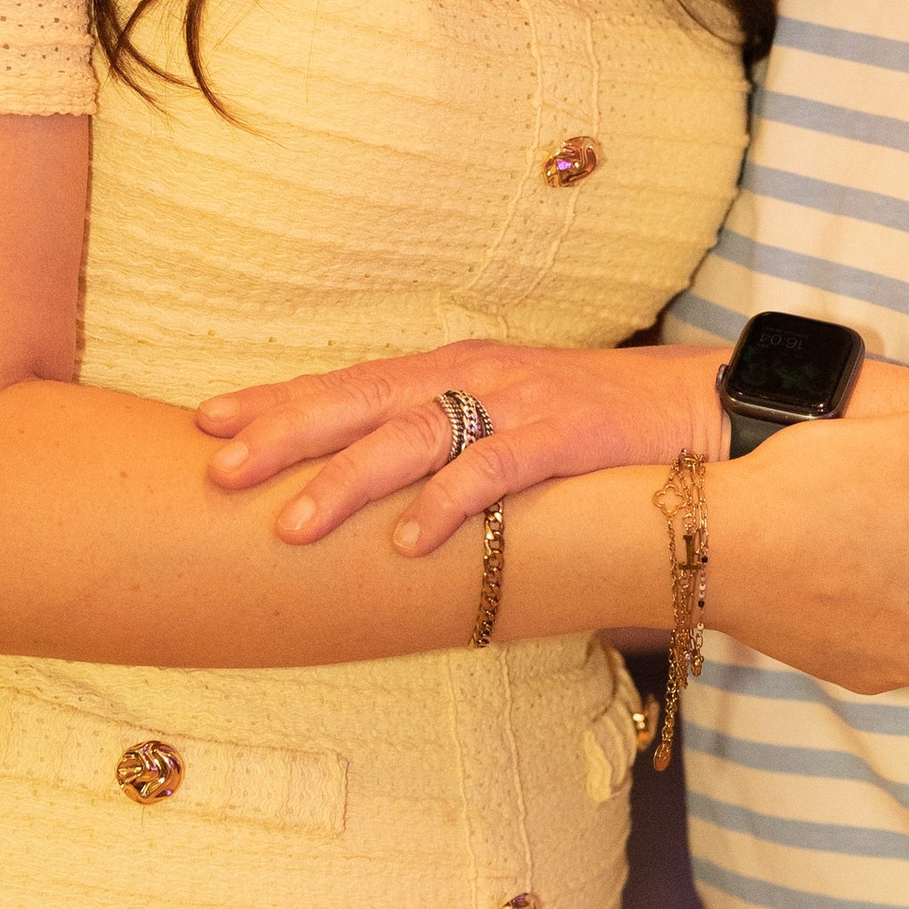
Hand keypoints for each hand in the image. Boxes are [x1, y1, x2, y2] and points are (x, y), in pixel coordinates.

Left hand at [199, 340, 723, 545]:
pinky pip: (495, 470)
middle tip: (219, 469)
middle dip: (285, 434)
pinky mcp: (564, 434)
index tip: (208, 422)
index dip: (278, 401)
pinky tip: (410, 539)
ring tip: (291, 524)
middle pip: (361, 401)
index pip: (348, 383)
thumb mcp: (507, 420)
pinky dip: (449, 503)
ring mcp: (517, 401)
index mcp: (451, 370)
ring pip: (414, 436)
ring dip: (348, 481)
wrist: (701, 406)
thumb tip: (375, 497)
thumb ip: (446, 443)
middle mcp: (473, 374)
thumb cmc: (597, 425)